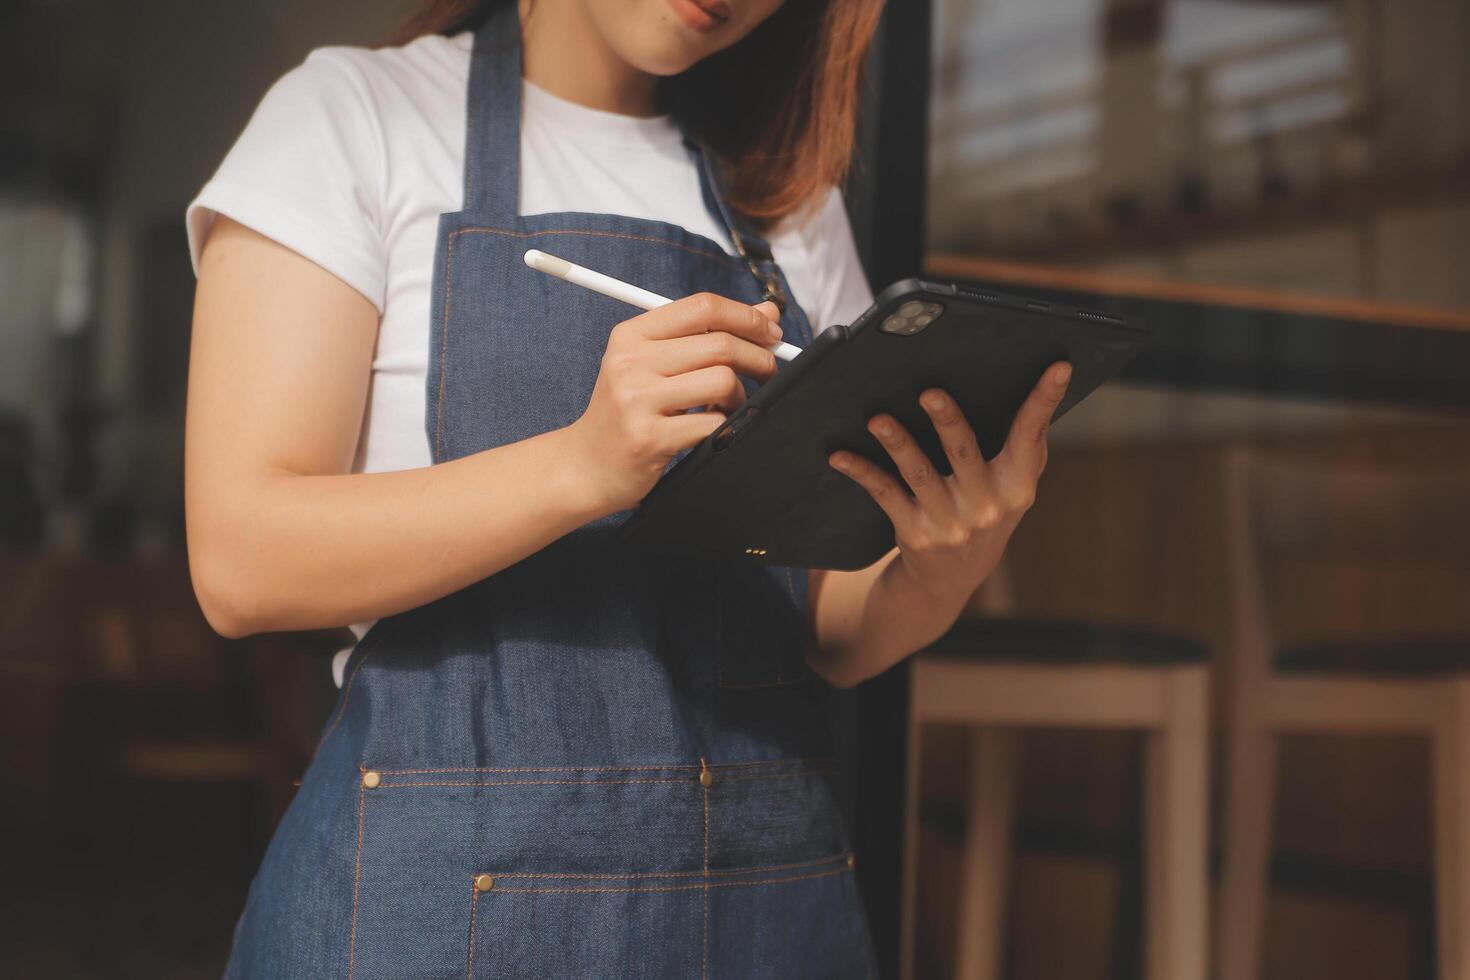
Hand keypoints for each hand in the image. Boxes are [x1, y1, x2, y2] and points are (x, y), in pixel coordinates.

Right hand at [565, 293, 783, 514]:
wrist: (587, 466)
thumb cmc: (630, 411)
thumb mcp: (657, 364)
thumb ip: (709, 334)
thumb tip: (768, 311)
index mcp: (632, 335)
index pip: (703, 307)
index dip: (747, 317)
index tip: (771, 333)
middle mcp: (630, 362)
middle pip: (720, 344)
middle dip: (759, 358)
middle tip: (768, 372)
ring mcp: (637, 400)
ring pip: (722, 381)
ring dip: (741, 396)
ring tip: (732, 406)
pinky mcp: (649, 438)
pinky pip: (712, 424)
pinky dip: (724, 426)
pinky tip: (713, 428)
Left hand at [827, 362, 1071, 602]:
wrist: (952, 578)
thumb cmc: (986, 512)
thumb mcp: (1014, 487)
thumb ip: (1026, 446)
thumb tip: (1041, 384)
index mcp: (1016, 486)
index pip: (1031, 436)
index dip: (1045, 401)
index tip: (1059, 367)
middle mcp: (986, 505)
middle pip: (965, 452)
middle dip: (947, 421)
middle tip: (930, 392)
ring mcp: (949, 522)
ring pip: (919, 473)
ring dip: (898, 444)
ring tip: (878, 420)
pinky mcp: (914, 532)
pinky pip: (885, 494)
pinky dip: (861, 473)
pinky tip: (840, 456)